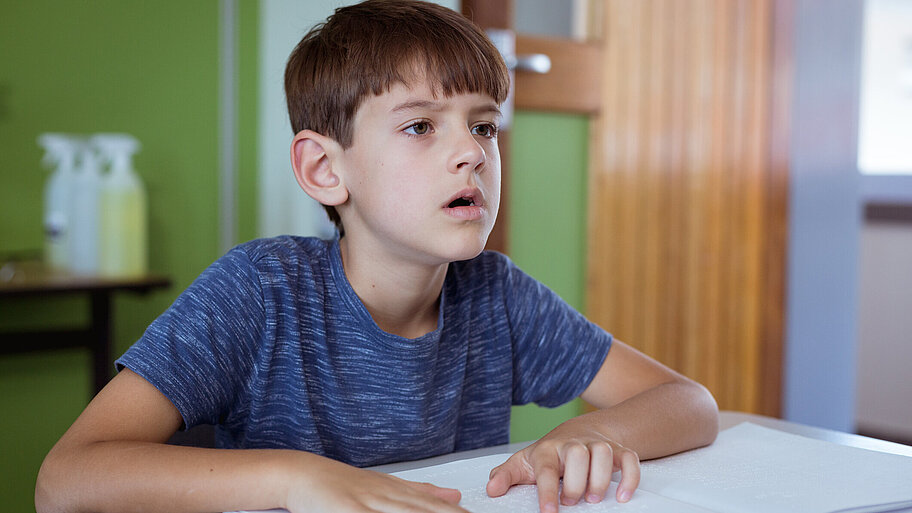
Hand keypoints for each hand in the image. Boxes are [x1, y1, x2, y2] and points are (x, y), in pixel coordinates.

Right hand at [285, 455, 468, 512]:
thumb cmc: (343, 484)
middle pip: (424, 511)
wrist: (304, 473)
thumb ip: (420, 491)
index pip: (434, 506)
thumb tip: (454, 495)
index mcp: (398, 490)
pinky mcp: (349, 512)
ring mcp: (368, 503)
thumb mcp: (385, 484)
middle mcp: (387, 496)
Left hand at [485, 421, 639, 512]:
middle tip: (571, 501)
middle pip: (578, 455)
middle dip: (576, 482)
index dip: (547, 491)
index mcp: (548, 450)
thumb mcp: (524, 463)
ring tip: (592, 498)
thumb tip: (491, 489)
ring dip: (601, 478)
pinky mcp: (617, 450)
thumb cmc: (550, 454)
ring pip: (603, 453)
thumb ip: (506, 475)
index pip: (547, 469)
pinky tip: (622, 496)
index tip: (549, 512)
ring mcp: (597, 445)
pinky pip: (630, 459)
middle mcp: (574, 445)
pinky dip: (630, 477)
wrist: (577, 432)